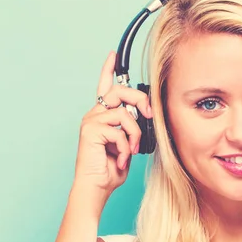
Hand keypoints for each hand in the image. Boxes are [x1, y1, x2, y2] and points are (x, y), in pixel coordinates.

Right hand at [73, 51, 150, 194]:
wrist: (97, 186)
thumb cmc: (113, 168)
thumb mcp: (129, 144)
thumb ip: (134, 127)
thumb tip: (148, 117)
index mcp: (103, 115)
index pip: (105, 87)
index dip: (108, 70)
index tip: (113, 55)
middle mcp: (95, 114)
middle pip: (120, 91)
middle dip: (140, 100)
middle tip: (151, 115)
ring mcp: (91, 121)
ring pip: (124, 113)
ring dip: (135, 134)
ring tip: (133, 150)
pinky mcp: (90, 131)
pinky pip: (119, 131)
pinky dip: (127, 147)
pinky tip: (122, 159)